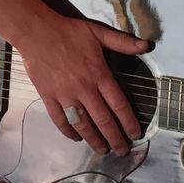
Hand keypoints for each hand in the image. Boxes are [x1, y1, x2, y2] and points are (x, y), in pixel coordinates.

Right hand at [14, 16, 149, 154]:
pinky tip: (76, 138)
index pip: (119, 105)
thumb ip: (123, 42)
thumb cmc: (68, 31)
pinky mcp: (48, 96)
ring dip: (94, 139)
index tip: (135, 135)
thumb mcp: (98, 32)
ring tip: (102, 150)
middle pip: (103, 120)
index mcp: (99, 75)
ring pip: (82, 124)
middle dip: (115, 138)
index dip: (129, 122)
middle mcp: (84, 89)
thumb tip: (147, 46)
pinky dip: (68, 131)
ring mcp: (65, 95)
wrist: (36, 31)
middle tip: (122, 151)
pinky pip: (59, 119)